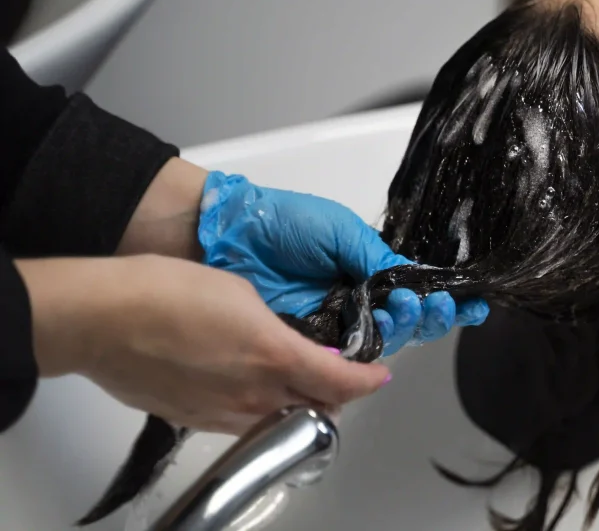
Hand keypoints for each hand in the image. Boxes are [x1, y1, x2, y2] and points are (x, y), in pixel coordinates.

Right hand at [18, 255, 389, 432]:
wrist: (104, 317)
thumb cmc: (168, 292)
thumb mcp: (243, 294)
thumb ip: (279, 328)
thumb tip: (289, 346)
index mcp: (275, 358)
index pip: (342, 383)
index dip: (367, 381)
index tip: (378, 374)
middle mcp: (254, 396)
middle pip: (316, 410)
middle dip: (335, 394)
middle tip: (339, 372)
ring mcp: (222, 415)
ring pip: (279, 421)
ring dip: (297, 404)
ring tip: (294, 377)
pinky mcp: (193, 421)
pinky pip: (242, 423)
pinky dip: (259, 409)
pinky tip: (246, 383)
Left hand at [197, 172, 488, 355]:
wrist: (230, 235)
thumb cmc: (283, 223)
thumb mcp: (340, 231)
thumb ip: (377, 257)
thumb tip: (411, 282)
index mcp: (369, 268)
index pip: (415, 290)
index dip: (443, 300)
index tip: (469, 304)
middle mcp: (358, 299)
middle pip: (407, 322)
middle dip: (427, 316)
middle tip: (426, 306)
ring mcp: (335, 323)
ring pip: (383, 341)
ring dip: (401, 330)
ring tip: (399, 312)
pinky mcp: (309, 343)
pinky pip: (345, 356)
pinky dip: (365, 353)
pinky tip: (377, 341)